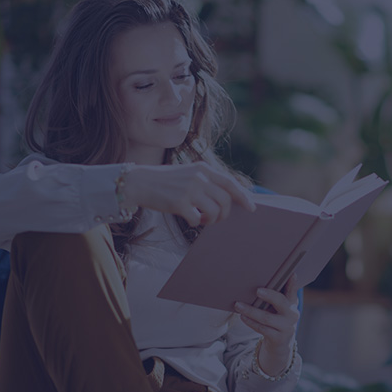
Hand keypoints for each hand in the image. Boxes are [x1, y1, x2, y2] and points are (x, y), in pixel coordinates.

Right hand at [122, 162, 255, 225]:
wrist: (139, 182)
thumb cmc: (165, 182)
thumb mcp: (188, 174)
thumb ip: (206, 181)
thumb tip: (227, 198)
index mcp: (203, 169)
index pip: (230, 183)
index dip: (243, 196)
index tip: (252, 207)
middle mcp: (199, 177)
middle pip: (225, 201)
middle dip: (224, 214)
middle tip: (215, 219)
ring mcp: (189, 190)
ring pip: (214, 212)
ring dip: (211, 220)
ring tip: (202, 220)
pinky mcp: (179, 203)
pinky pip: (197, 219)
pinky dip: (195, 223)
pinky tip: (190, 219)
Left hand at [234, 274, 300, 375]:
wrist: (280, 343)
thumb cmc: (276, 319)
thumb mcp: (279, 307)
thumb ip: (275, 295)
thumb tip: (258, 281)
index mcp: (292, 303)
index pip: (293, 291)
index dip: (292, 283)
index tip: (291, 274)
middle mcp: (292, 314)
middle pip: (281, 302)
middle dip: (269, 295)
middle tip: (257, 290)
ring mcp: (286, 327)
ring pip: (267, 317)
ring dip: (251, 310)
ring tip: (238, 305)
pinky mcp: (278, 338)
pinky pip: (262, 328)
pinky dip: (251, 322)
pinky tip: (242, 316)